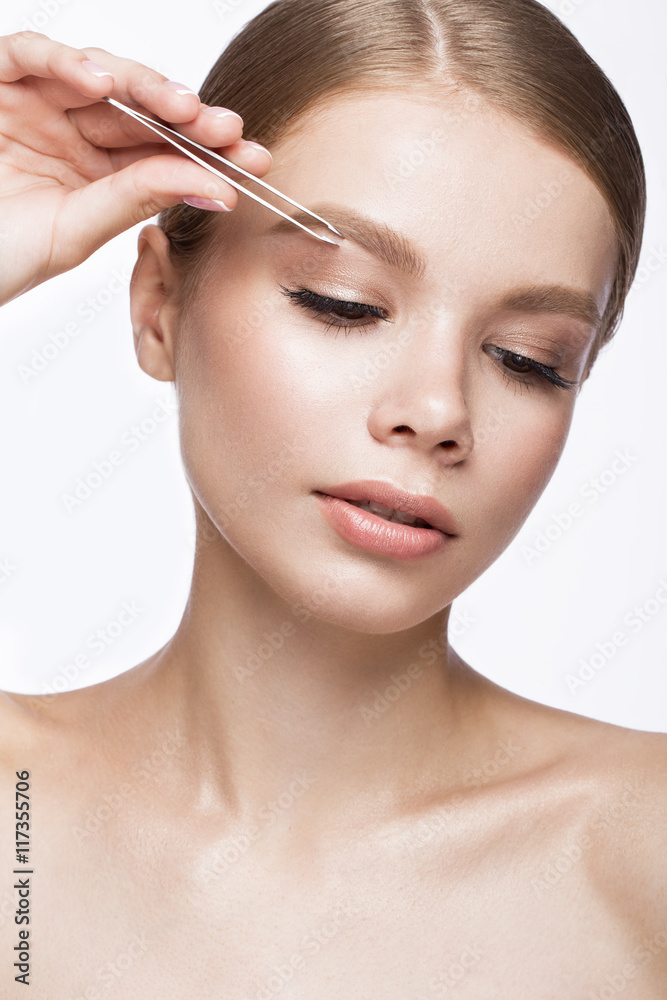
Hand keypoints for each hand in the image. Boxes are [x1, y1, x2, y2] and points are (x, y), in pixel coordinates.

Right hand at [0, 31, 271, 305]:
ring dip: (144, 85)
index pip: (161, 151)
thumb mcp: (75, 231)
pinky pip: (29, 54)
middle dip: (188, 116)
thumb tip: (217, 186)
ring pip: (98, 75)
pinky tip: (102, 84)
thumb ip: (136, 200)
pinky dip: (63, 60)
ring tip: (182, 108)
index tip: (253, 158)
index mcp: (97, 172)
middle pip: (140, 109)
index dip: (206, 150)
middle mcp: (72, 131)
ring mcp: (35, 102)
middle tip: (229, 128)